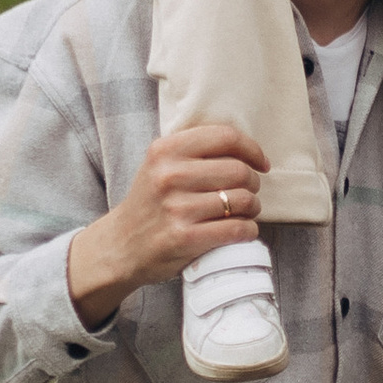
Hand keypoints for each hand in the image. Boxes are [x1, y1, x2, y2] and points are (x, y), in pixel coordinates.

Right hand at [64, 122, 268, 326]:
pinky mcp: (184, 238)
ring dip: (253, 208)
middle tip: (248, 193)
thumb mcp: (159, 165)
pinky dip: (248, 230)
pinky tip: (241, 230)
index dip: (252, 149)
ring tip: (244, 212)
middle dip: (253, 183)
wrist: (121, 246)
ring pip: (243, 201)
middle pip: (239, 171)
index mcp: (165, 150)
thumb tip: (246, 148)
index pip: (226, 137)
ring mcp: (176, 208)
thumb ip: (193, 151)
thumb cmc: (150, 204)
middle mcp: (169, 175)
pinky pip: (237, 229)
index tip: (261, 163)